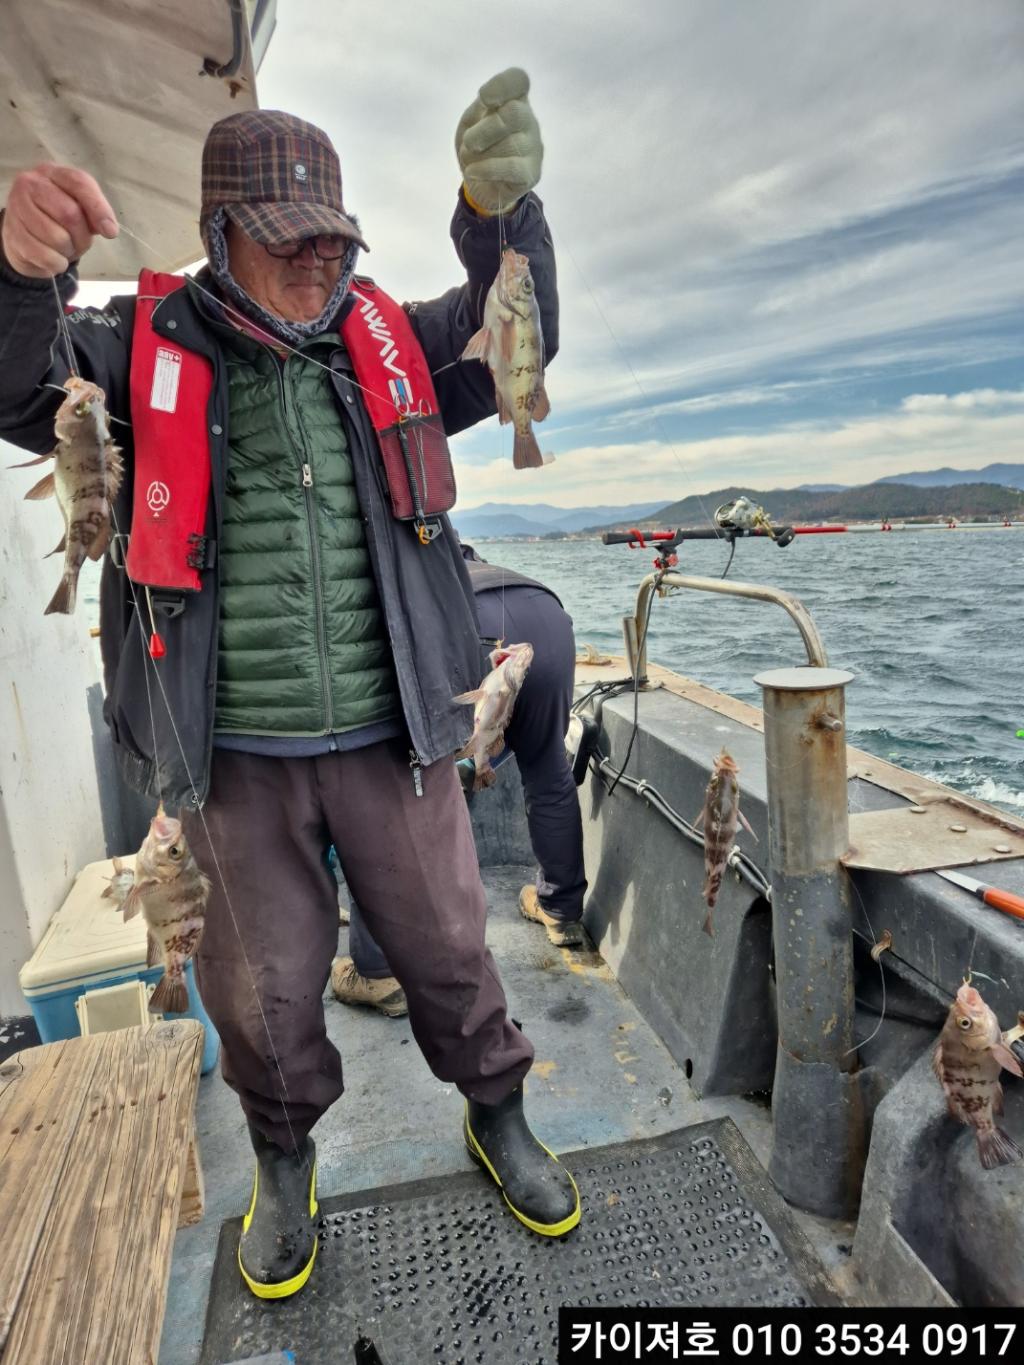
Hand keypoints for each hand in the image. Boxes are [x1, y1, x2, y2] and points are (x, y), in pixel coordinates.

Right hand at [1, 163, 117, 277]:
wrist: (24, 236)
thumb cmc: (57, 220)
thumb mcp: (80, 210)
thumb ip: (95, 213)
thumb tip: (109, 228)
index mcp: (53, 173)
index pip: (79, 183)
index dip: (99, 209)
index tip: (110, 232)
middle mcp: (31, 183)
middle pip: (70, 213)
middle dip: (82, 236)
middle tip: (79, 243)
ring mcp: (18, 206)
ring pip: (56, 237)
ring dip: (68, 251)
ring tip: (63, 248)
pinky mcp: (12, 232)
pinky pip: (44, 255)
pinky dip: (56, 264)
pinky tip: (54, 259)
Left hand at [455, 68, 542, 215]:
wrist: (480, 186)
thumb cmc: (477, 149)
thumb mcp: (470, 124)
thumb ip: (478, 111)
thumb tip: (488, 107)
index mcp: (513, 101)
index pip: (518, 80)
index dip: (502, 85)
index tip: (484, 99)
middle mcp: (528, 120)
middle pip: (514, 113)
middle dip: (484, 130)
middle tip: (469, 143)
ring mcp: (533, 147)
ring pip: (509, 144)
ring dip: (480, 155)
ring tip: (471, 162)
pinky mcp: (532, 173)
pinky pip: (511, 167)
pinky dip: (486, 170)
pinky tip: (472, 173)